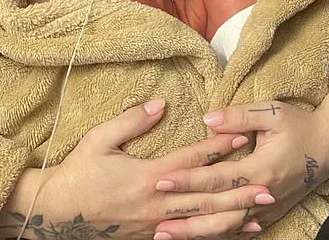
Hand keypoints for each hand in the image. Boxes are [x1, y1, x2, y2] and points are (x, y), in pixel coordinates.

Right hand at [13, 100, 272, 239]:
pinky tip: (234, 230)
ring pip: (203, 222)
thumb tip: (161, 103)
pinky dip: (214, 234)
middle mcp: (158, 204)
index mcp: (147, 177)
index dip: (217, 147)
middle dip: (238, 189)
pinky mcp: (153, 239)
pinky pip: (191, 237)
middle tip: (268, 184)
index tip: (241, 136)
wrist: (59, 214)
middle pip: (206, 195)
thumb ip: (132, 120)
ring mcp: (157, 226)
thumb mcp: (100, 139)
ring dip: (234, 215)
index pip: (191, 160)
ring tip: (261, 210)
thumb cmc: (79, 171)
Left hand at [153, 101, 328, 235]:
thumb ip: (239, 116)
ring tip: (170, 237)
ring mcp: (267, 208)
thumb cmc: (299, 123)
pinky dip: (221, 235)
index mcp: (259, 168)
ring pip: (229, 226)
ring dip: (199, 232)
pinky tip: (200, 239)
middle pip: (218, 211)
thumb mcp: (272, 112)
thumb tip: (208, 118)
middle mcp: (262, 194)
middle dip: (186, 218)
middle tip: (157, 224)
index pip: (216, 178)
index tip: (162, 180)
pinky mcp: (270, 213)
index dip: (188, 180)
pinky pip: (242, 229)